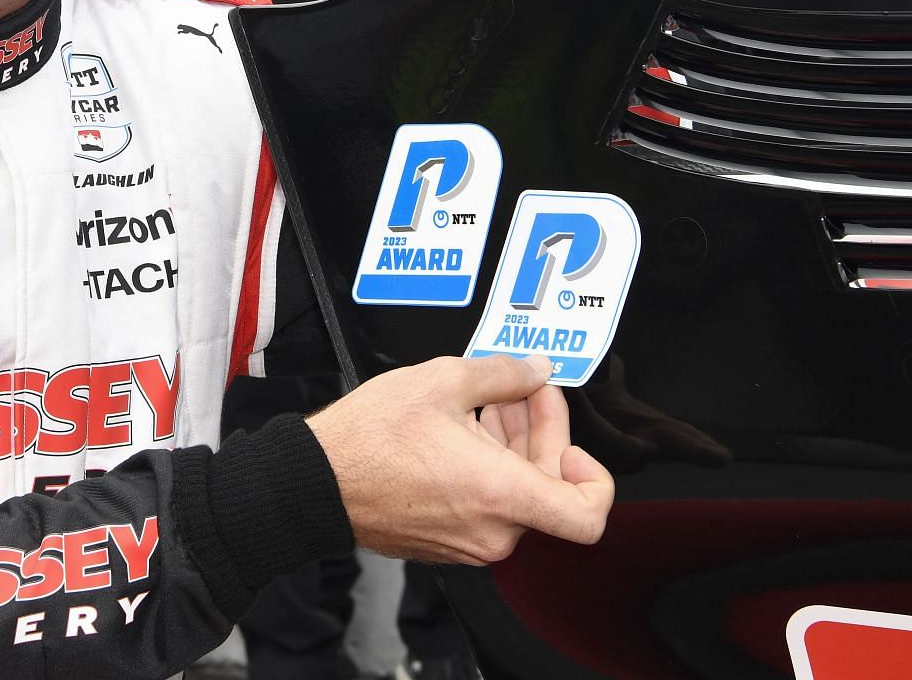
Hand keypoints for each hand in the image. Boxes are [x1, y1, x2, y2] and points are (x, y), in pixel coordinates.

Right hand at [306, 355, 613, 563]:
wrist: (316, 481)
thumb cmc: (370, 438)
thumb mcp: (442, 381)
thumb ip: (504, 374)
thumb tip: (536, 370)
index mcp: (501, 495)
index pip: (587, 516)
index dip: (595, 477)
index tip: (574, 444)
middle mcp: (491, 530)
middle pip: (548, 489)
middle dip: (541, 433)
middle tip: (525, 389)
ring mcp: (468, 543)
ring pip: (515, 495)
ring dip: (512, 446)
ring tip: (487, 399)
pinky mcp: (446, 543)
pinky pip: (487, 507)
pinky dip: (488, 469)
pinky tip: (463, 428)